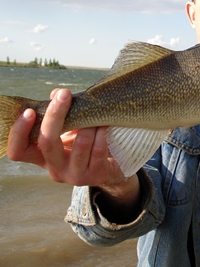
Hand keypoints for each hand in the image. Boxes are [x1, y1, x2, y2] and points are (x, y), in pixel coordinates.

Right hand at [7, 88, 125, 186]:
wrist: (110, 168)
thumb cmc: (86, 145)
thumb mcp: (69, 131)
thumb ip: (59, 114)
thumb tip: (56, 94)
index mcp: (42, 158)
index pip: (18, 151)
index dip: (19, 132)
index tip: (30, 111)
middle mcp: (55, 169)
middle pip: (47, 143)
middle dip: (55, 115)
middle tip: (64, 95)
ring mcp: (75, 174)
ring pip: (80, 143)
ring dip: (88, 124)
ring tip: (95, 114)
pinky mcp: (96, 174)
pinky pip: (99, 148)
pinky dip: (102, 132)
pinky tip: (104, 125)